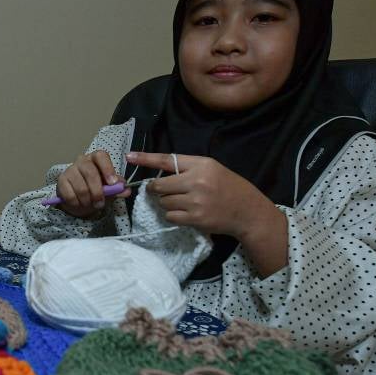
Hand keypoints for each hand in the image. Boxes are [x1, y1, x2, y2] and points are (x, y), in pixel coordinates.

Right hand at [55, 150, 130, 217]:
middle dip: (97, 192)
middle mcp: (82, 160)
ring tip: (90, 205)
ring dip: (87, 201)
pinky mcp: (61, 180)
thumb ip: (118, 189)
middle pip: (90, 173)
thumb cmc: (96, 189)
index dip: (107, 169)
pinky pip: (70, 195)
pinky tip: (79, 204)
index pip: (101, 156)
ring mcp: (70, 170)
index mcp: (96, 159)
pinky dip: (77, 203)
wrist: (78, 199)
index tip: (113, 183)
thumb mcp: (109, 189)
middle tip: (100, 203)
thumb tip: (126, 190)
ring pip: (81, 187)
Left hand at [125, 151, 275, 239]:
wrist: (247, 210)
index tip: (128, 156)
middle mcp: (197, 181)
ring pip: (164, 202)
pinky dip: (173, 215)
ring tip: (182, 202)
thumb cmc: (228, 187)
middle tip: (161, 191)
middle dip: (156, 189)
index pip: (167, 160)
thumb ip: (187, 168)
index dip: (145, 158)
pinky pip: (170, 216)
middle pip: (159, 185)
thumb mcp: (211, 169)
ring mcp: (195, 201)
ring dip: (167, 203)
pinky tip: (186, 213)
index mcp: (201, 164)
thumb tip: (159, 174)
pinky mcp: (195, 218)